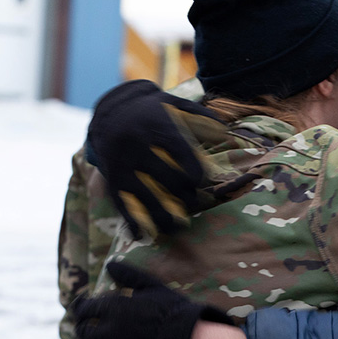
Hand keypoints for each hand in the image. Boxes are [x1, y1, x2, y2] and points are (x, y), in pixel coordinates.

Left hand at [66, 261, 231, 338]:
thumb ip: (131, 275)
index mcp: (111, 309)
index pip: (82, 308)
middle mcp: (102, 333)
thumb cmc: (176, 316)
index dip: (82, 310)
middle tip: (94, 337)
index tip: (86, 312)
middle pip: (82, 333)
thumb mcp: (155, 289)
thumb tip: (110, 263)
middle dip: (86, 334)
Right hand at [86, 79, 219, 237]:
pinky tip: (139, 235)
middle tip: (196, 204)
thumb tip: (226, 129)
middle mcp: (138, 146)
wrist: (110, 109)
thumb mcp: (175, 103)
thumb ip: (200, 115)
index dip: (194, 171)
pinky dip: (129, 220)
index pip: (180, 152)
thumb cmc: (153, 110)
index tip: (201, 182)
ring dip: (161, 215)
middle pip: (165, 177)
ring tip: (177, 227)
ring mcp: (122, 163)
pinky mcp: (111, 176)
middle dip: (184, 195)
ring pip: (143, 195)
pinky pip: (119, 200)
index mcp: (157, 127)